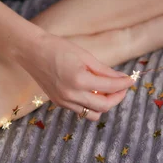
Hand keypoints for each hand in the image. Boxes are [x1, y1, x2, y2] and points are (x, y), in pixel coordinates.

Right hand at [15, 32, 134, 120]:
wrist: (32, 51)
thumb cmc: (58, 48)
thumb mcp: (85, 56)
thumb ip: (104, 71)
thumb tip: (122, 79)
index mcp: (79, 80)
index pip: (110, 88)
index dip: (124, 84)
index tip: (131, 79)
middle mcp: (71, 95)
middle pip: (104, 106)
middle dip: (117, 97)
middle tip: (122, 87)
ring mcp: (64, 101)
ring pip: (93, 113)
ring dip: (104, 104)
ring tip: (107, 91)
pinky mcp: (59, 103)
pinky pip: (81, 110)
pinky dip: (90, 104)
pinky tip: (92, 91)